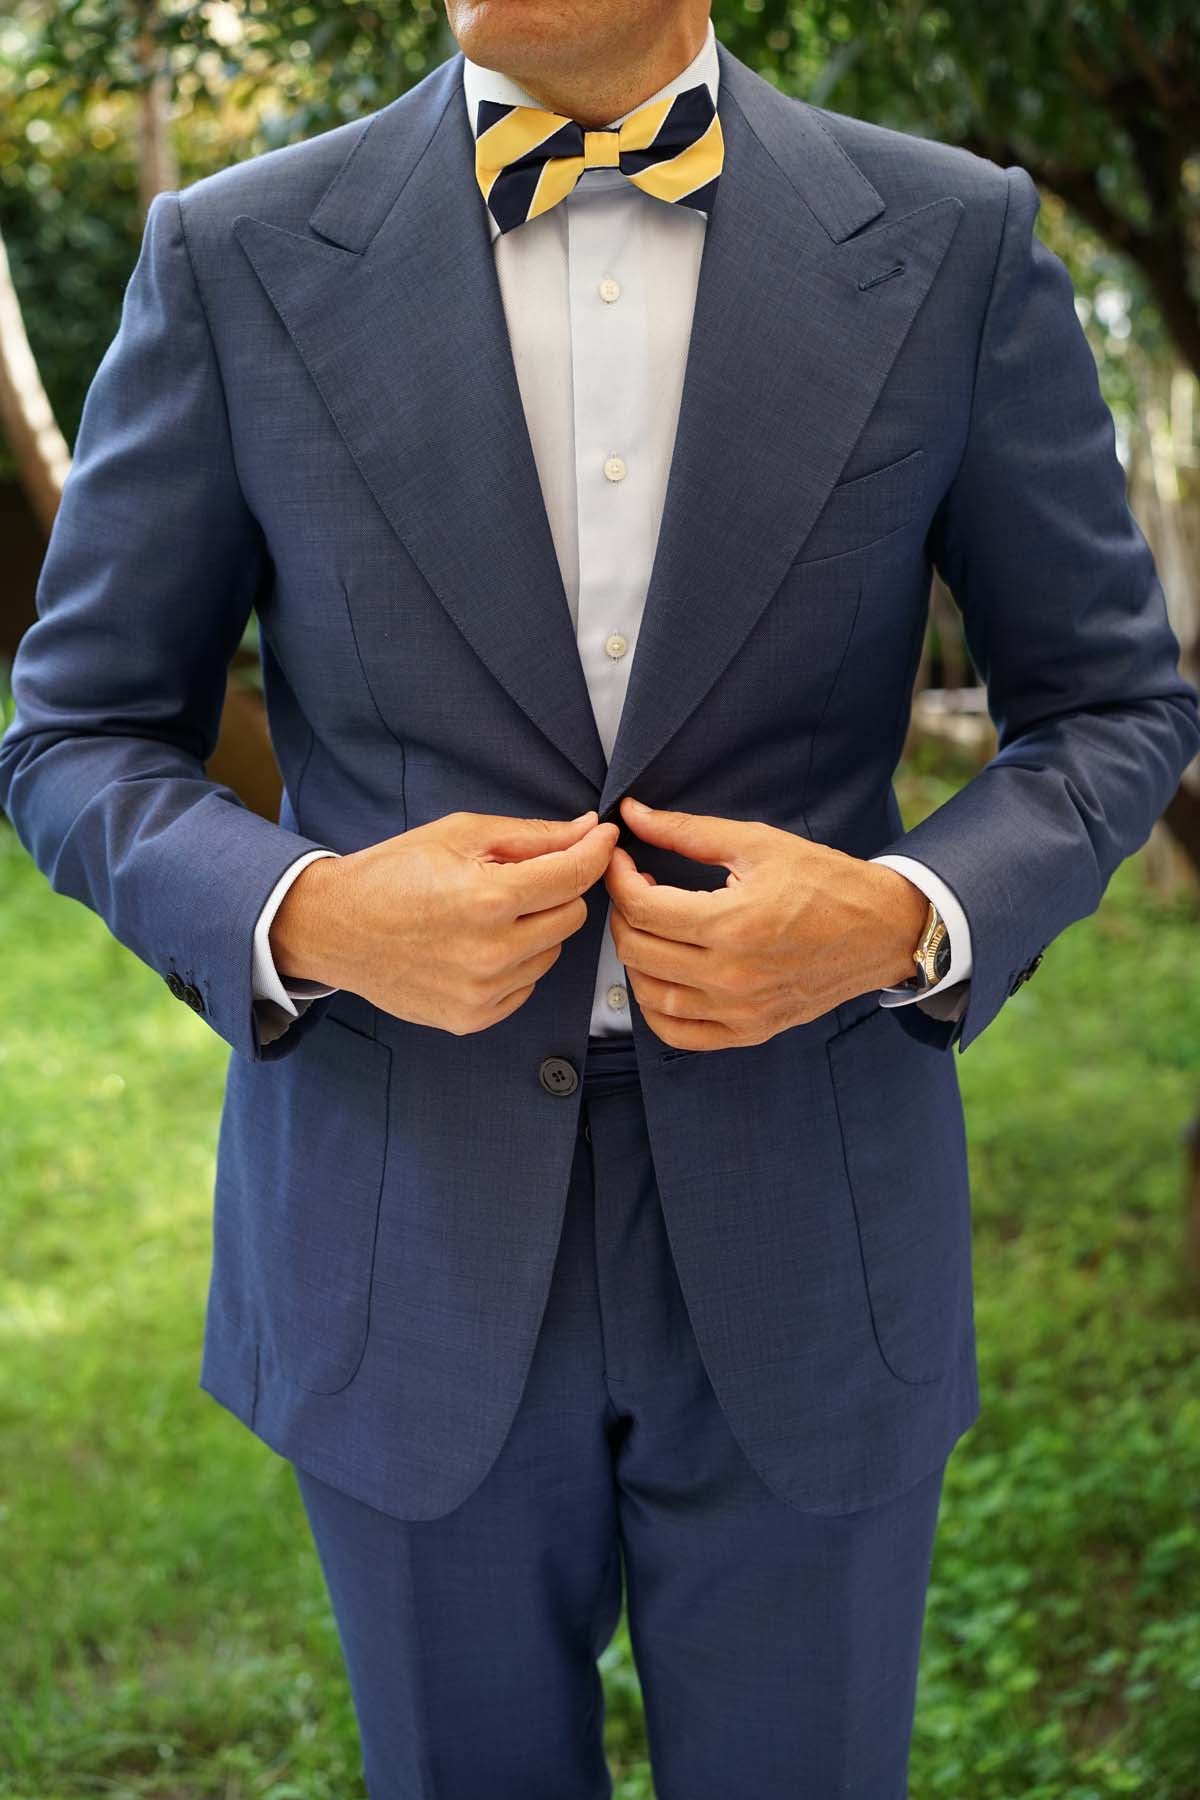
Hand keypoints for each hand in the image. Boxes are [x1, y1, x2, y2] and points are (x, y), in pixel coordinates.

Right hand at [270, 809, 618, 1035]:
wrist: (335, 928)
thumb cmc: (394, 873)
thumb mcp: (460, 835)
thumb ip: (533, 836)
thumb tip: (589, 831)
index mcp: (488, 899)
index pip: (574, 876)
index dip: (596, 851)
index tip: (604, 838)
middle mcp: (491, 952)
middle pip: (572, 916)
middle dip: (557, 890)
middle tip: (518, 878)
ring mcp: (483, 992)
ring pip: (552, 951)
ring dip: (536, 928)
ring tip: (488, 914)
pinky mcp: (473, 1018)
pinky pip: (527, 984)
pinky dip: (516, 962)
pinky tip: (477, 945)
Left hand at [604, 796, 928, 1051]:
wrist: (882, 930)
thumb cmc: (825, 882)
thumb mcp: (757, 843)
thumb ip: (687, 831)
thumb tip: (633, 814)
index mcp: (733, 923)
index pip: (642, 908)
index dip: (618, 878)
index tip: (622, 860)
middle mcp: (733, 976)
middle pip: (636, 951)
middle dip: (622, 913)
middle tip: (635, 890)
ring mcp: (741, 1011)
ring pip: (650, 996)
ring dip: (634, 959)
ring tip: (649, 929)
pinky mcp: (750, 1030)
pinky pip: (678, 1034)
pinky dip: (656, 1008)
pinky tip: (662, 976)